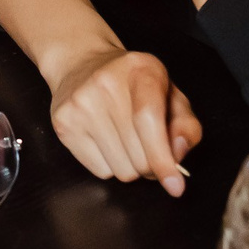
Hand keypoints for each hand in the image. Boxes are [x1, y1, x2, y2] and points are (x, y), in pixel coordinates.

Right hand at [45, 43, 201, 196]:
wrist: (80, 63)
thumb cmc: (132, 84)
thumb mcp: (169, 94)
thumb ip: (185, 125)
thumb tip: (177, 154)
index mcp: (140, 71)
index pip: (149, 121)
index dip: (163, 159)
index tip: (175, 185)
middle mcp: (105, 85)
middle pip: (139, 156)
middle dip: (151, 164)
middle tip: (148, 149)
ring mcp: (80, 105)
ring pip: (121, 170)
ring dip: (130, 166)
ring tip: (125, 141)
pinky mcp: (63, 123)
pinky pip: (100, 171)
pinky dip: (109, 165)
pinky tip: (105, 140)